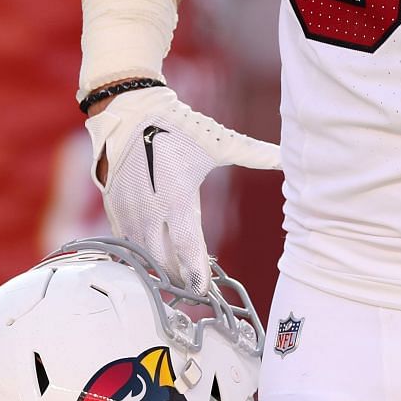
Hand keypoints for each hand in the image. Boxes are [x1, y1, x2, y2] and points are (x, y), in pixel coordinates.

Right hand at [84, 86, 280, 288]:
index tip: (205, 290)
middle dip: (179, 277)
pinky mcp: (113, 208)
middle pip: (163, 262)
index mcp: (177, 201)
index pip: (188, 252)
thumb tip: (287, 155)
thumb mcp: (218, 142)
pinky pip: (125, 242)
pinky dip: (139, 252)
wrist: (128, 110)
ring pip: (142, 255)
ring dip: (159, 267)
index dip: (196, 275)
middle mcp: (149, 213)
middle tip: (194, 286)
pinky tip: (152, 255)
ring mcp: (127, 212)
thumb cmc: (176, 126)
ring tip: (176, 274)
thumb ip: (254, 153)